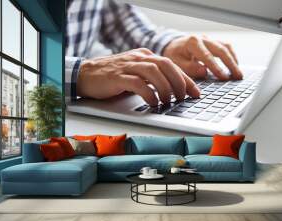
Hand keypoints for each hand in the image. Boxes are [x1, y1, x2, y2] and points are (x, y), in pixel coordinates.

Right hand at [77, 48, 199, 105]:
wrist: (85, 74)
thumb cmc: (112, 77)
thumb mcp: (136, 73)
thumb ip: (152, 78)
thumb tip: (173, 91)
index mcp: (145, 56)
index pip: (172, 65)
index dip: (186, 79)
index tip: (196, 93)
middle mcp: (139, 57)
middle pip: (167, 65)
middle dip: (179, 82)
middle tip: (183, 98)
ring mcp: (128, 66)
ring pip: (154, 72)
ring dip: (165, 88)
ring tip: (168, 101)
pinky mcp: (118, 77)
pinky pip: (138, 83)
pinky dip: (149, 93)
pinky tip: (153, 102)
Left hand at [163, 35, 242, 80]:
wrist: (173, 46)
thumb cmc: (174, 55)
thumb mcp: (176, 63)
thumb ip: (189, 68)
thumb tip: (204, 72)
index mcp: (192, 42)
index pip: (206, 56)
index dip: (216, 67)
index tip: (223, 77)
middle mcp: (203, 38)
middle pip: (220, 50)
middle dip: (230, 64)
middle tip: (237, 77)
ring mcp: (209, 39)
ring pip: (225, 47)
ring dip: (233, 60)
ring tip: (238, 74)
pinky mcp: (213, 42)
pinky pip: (226, 47)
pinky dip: (232, 56)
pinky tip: (235, 66)